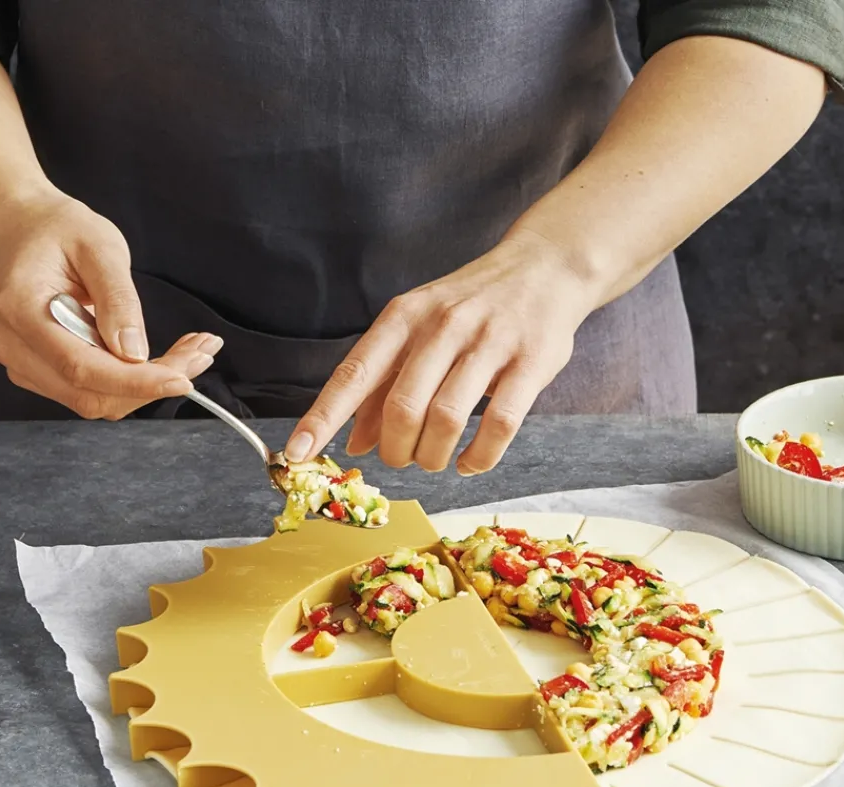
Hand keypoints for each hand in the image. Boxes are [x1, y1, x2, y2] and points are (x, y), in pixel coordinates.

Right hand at [0, 192, 222, 418]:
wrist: (28, 232)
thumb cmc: (62, 231)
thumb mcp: (100, 246)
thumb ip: (118, 299)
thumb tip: (134, 353)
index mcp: (20, 309)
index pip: (80, 367)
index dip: (135, 382)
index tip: (183, 379)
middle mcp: (14, 346)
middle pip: (91, 393)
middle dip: (152, 383)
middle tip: (201, 354)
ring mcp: (25, 365)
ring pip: (98, 400)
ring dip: (150, 385)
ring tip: (193, 352)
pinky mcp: (43, 374)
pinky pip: (95, 392)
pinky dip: (136, 382)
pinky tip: (167, 357)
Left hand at [284, 231, 596, 473]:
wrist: (546, 266)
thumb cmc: (472, 306)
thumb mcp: (419, 330)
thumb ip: (385, 384)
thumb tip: (354, 442)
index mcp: (404, 317)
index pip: (354, 374)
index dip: (323, 418)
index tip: (297, 454)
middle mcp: (442, 326)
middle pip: (402, 408)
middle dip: (396, 450)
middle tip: (402, 460)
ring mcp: (489, 342)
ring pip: (447, 418)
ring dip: (434, 456)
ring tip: (435, 460)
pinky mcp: (531, 362)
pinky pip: (500, 424)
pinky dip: (480, 457)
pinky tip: (471, 462)